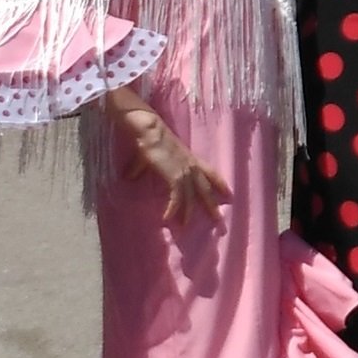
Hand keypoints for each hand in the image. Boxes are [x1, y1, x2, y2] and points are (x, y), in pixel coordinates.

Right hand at [110, 92, 228, 221]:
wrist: (149, 131)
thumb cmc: (150, 140)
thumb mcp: (148, 157)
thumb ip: (139, 168)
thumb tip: (128, 177)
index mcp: (189, 159)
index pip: (210, 172)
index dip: (219, 183)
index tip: (229, 193)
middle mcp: (191, 166)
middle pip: (205, 189)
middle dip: (211, 205)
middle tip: (219, 220)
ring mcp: (184, 172)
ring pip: (192, 197)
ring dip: (189, 213)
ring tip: (186, 227)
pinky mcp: (175, 177)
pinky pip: (177, 197)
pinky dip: (173, 209)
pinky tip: (167, 218)